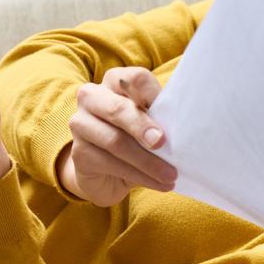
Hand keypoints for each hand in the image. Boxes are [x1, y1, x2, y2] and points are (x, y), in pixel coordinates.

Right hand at [58, 66, 177, 205]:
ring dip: (148, 161)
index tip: (171, 115)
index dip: (153, 95)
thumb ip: (160, 118)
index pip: (134, 79)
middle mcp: (92, 97)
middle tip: (162, 143)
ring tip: (170, 175)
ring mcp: (80, 124)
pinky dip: (140, 176)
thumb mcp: (149, 124)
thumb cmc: (135, 139)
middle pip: (118, 108)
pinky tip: (158, 183)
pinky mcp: (79, 152)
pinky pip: (111, 164)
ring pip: (115, 141)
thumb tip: (184, 126)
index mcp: (114, 82)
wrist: (106, 172)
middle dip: (143, 127)